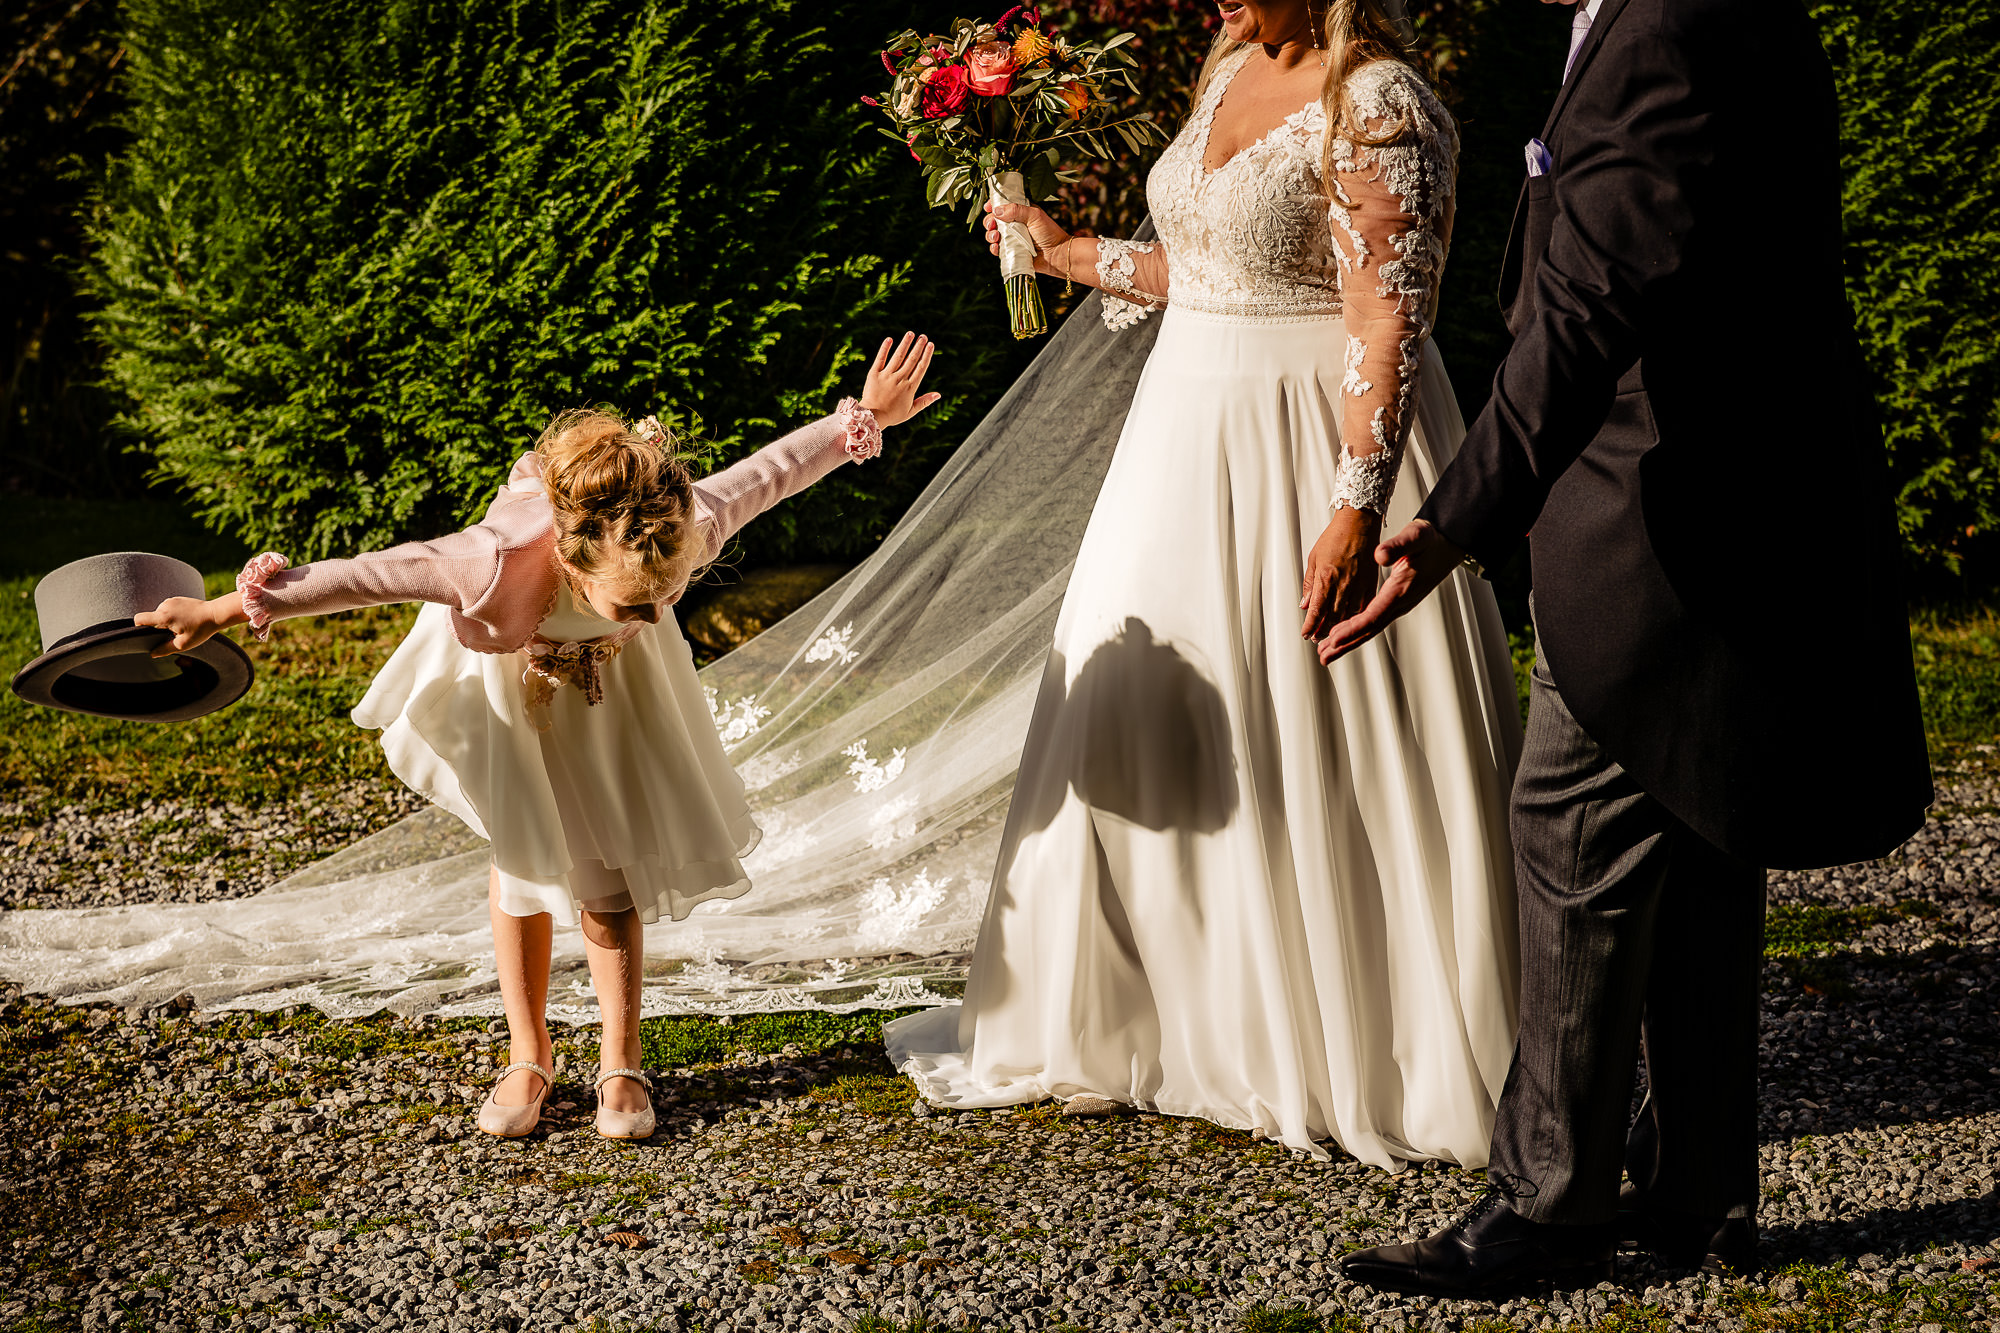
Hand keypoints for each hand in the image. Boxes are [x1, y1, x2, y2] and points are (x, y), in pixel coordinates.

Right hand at [135, 593, 242, 657]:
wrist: (216, 613)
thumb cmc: (201, 630)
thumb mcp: (183, 644)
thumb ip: (165, 649)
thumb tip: (152, 653)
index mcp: (163, 616)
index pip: (139, 618)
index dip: (138, 627)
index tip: (146, 634)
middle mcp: (164, 605)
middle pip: (151, 618)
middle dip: (158, 627)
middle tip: (174, 633)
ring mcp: (170, 600)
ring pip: (160, 614)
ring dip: (166, 621)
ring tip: (182, 626)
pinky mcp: (176, 598)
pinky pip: (167, 609)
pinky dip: (172, 615)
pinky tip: (185, 620)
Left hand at [858, 332, 941, 428]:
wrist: (872, 417)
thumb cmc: (892, 415)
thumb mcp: (911, 411)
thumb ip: (924, 401)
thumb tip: (938, 394)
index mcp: (910, 388)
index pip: (921, 368)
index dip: (926, 355)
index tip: (931, 345)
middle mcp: (899, 379)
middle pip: (911, 359)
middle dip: (918, 346)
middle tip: (923, 336)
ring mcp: (886, 376)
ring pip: (898, 356)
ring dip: (905, 343)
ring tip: (910, 333)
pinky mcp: (874, 374)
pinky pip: (880, 359)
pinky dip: (885, 348)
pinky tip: (889, 339)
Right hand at [983, 200, 1070, 277]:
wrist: (1057, 255)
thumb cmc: (1049, 233)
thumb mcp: (1034, 216)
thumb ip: (1016, 210)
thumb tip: (996, 211)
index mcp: (1020, 213)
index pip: (1002, 206)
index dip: (993, 206)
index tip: (988, 207)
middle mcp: (1015, 225)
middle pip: (994, 221)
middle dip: (989, 222)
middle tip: (992, 225)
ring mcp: (1013, 239)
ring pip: (993, 235)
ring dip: (990, 235)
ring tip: (996, 237)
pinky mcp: (1012, 252)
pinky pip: (998, 250)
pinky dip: (994, 249)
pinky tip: (997, 248)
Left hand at [1299, 506, 1382, 642]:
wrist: (1360, 522)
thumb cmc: (1336, 536)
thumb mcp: (1314, 558)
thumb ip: (1310, 584)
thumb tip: (1305, 604)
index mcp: (1327, 577)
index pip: (1317, 609)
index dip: (1310, 625)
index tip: (1306, 634)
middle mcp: (1344, 584)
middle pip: (1332, 617)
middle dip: (1322, 631)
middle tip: (1316, 640)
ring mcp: (1359, 584)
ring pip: (1348, 615)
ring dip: (1338, 627)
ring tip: (1330, 635)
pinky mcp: (1371, 583)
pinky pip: (1363, 606)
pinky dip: (1355, 617)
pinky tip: (1350, 622)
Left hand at [1316, 519, 1467, 663]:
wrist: (1449, 542)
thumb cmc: (1432, 539)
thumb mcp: (1416, 536)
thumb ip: (1398, 546)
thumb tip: (1380, 555)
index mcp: (1401, 589)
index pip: (1373, 616)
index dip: (1352, 629)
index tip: (1333, 639)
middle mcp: (1401, 602)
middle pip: (1369, 629)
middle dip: (1346, 644)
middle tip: (1324, 656)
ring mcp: (1400, 604)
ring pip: (1371, 627)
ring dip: (1350, 641)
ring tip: (1328, 652)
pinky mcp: (1398, 601)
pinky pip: (1375, 620)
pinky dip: (1358, 629)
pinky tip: (1345, 633)